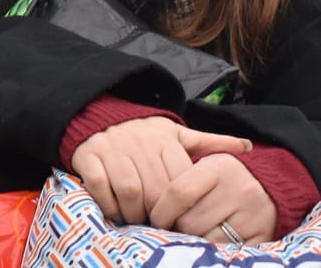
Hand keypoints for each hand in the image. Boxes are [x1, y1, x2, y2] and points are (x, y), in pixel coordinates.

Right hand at [70, 117, 250, 224]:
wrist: (97, 115)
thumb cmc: (143, 133)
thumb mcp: (175, 133)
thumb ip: (209, 143)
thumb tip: (247, 146)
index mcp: (163, 139)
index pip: (180, 180)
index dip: (182, 203)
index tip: (182, 216)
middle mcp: (137, 143)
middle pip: (156, 190)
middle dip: (159, 213)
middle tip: (159, 224)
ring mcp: (111, 149)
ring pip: (130, 190)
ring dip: (134, 212)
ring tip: (138, 219)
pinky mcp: (88, 157)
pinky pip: (101, 187)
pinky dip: (109, 204)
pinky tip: (115, 210)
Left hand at [148, 153, 275, 243]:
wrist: (268, 185)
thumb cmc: (223, 176)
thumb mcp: (204, 165)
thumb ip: (179, 178)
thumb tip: (148, 202)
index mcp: (217, 167)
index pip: (178, 192)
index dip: (161, 210)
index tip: (154, 218)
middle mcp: (238, 189)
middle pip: (191, 222)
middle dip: (177, 228)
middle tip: (174, 227)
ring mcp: (253, 214)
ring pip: (208, 240)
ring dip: (196, 240)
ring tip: (194, 232)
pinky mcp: (263, 235)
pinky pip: (229, 251)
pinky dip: (215, 249)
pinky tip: (210, 240)